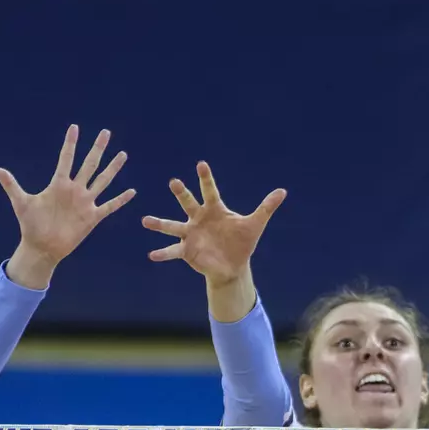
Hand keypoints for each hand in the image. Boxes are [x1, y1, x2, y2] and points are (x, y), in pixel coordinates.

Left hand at [0, 125, 135, 284]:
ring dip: (112, 169)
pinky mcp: (92, 218)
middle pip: (89, 165)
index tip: (75, 127)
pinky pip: (109, 206)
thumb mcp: (20, 202)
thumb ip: (11, 184)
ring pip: (102, 181)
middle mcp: (74, 190)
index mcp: (58, 184)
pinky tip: (132, 191)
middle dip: (97, 149)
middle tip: (106, 133)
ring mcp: (85, 203)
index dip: (70, 143)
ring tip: (122, 155)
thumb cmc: (30, 224)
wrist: (42, 247)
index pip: (66, 159)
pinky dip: (120, 200)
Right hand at [142, 162, 286, 284]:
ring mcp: (191, 235)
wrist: (233, 265)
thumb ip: (266, 207)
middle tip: (174, 182)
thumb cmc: (242, 242)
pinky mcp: (187, 251)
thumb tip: (283, 191)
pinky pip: (173, 251)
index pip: (210, 191)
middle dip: (182, 193)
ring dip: (160, 224)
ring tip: (145, 220)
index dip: (206, 178)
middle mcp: (199, 219)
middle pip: (188, 203)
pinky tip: (151, 255)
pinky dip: (163, 254)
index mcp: (214, 210)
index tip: (201, 164)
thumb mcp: (255, 224)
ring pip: (173, 226)